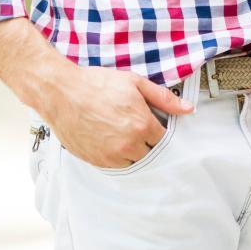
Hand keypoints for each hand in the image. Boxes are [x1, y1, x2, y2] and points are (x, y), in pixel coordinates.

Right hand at [36, 63, 192, 169]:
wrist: (62, 92)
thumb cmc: (96, 84)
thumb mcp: (134, 83)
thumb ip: (163, 98)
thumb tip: (188, 109)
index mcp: (142, 125)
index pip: (164, 140)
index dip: (160, 132)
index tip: (156, 127)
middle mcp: (129, 144)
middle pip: (151, 154)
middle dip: (148, 143)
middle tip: (139, 130)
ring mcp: (112, 156)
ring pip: (134, 162)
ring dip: (134, 152)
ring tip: (123, 134)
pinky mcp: (97, 161)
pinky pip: (116, 166)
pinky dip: (118, 157)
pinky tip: (111, 140)